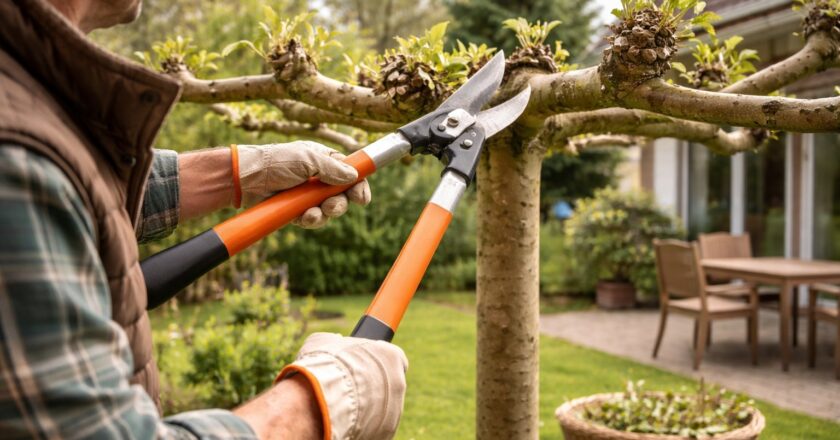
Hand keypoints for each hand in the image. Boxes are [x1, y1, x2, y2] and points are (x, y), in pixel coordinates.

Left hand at [236, 142, 370, 227]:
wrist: (246, 178)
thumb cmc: (276, 161)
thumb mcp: (307, 159)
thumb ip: (332, 168)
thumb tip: (353, 176)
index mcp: (324, 160)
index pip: (350, 173)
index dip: (359, 185)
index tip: (361, 198)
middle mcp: (318, 179)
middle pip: (343, 196)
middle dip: (340, 204)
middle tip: (331, 206)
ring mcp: (308, 195)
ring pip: (328, 211)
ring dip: (324, 214)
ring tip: (312, 213)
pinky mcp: (296, 210)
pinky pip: (312, 219)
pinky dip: (310, 220)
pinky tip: (302, 217)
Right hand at [277, 333, 407, 439]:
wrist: (320, 401)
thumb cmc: (323, 367)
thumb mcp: (324, 342)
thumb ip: (335, 341)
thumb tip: (335, 341)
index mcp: (391, 356)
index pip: (394, 358)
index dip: (377, 362)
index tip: (362, 366)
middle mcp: (399, 383)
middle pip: (388, 385)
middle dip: (371, 387)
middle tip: (348, 389)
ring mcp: (396, 410)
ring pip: (383, 409)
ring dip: (367, 408)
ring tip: (341, 408)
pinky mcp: (387, 433)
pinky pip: (376, 429)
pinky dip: (364, 427)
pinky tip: (345, 422)